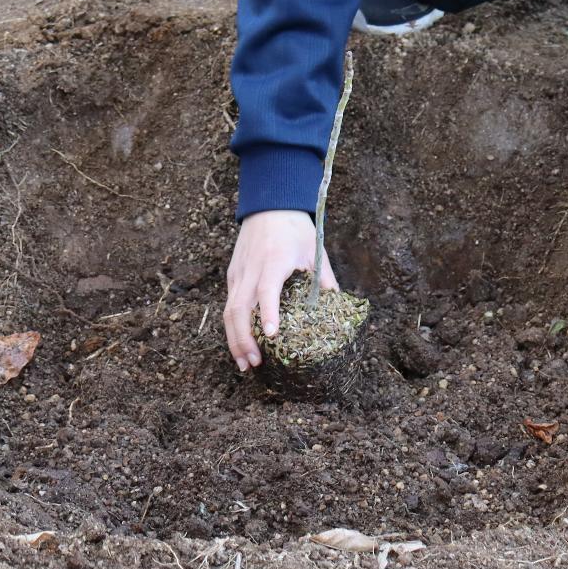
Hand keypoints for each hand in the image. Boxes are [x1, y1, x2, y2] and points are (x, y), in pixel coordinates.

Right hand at [222, 209, 337, 370]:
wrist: (269, 204)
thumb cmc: (295, 229)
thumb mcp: (315, 250)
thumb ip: (325, 280)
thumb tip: (338, 309)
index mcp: (274, 260)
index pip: (266, 290)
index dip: (268, 313)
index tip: (272, 335)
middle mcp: (251, 269)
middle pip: (238, 309)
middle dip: (244, 339)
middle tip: (255, 363)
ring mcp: (238, 273)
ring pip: (229, 311)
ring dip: (234, 340)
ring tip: (245, 364)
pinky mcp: (233, 276)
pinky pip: (229, 306)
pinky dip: (232, 328)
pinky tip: (241, 345)